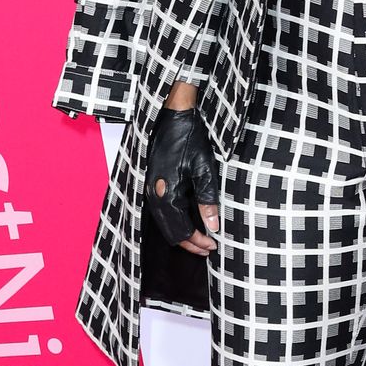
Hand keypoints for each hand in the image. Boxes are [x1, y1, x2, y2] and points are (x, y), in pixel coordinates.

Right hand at [144, 106, 220, 254]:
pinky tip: (188, 221)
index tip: (214, 246)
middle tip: (209, 247)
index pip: (182, 231)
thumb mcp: (204, 169)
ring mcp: (151, 190)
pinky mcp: (152, 184)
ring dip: (181, 234)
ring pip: (164, 224)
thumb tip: (214, 226)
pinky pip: (161, 213)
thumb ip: (207, 199)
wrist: (173, 117)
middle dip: (189, 243)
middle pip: (170, 232)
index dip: (198, 242)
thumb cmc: (190, 139)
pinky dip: (174, 223)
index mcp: (168, 194)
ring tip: (201, 238)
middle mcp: (155, 195)